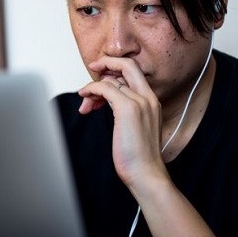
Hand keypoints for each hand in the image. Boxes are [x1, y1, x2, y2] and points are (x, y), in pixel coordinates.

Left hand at [77, 56, 167, 186]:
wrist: (146, 174)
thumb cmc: (139, 157)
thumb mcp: (135, 127)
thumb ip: (127, 110)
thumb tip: (108, 100)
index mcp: (152, 101)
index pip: (134, 72)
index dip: (116, 68)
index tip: (102, 72)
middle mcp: (148, 97)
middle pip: (128, 64)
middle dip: (107, 62)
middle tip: (92, 68)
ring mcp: (139, 102)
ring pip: (111, 79)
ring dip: (93, 87)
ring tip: (86, 103)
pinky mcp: (127, 109)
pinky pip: (105, 88)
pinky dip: (91, 90)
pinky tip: (85, 100)